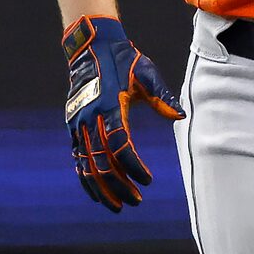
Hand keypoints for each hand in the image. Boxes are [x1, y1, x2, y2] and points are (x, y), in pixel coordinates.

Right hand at [63, 15, 182, 210]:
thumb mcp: (146, 73)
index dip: (133, 166)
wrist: (90, 47)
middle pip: (100, 161)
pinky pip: (78, 157)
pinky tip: (98, 193)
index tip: (148, 180)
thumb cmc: (124, 60)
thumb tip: (180, 116)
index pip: (119, 145)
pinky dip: (86, 177)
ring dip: (101, 188)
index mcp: (109, 106)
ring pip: (85, 164)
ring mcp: (78, 123)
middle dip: (118, 185)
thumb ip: (162, 96)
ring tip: (118, 206)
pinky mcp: (73, 126)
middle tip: (136, 201)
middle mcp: (89, 118)